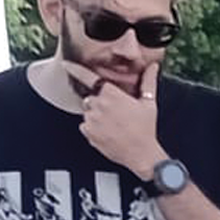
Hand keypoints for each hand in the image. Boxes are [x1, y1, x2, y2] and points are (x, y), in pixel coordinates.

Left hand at [78, 62, 166, 182]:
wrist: (142, 155)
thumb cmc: (146, 129)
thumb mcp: (149, 104)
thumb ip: (148, 82)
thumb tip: (153, 66)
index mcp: (112, 94)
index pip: (88, 77)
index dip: (75, 69)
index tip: (66, 64)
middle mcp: (99, 104)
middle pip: (90, 98)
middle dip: (99, 104)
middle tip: (116, 116)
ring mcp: (92, 119)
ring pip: (88, 113)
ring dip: (96, 117)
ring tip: (113, 127)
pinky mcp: (88, 132)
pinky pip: (85, 126)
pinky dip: (93, 129)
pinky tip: (108, 134)